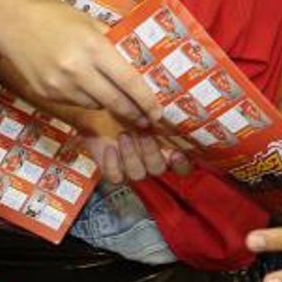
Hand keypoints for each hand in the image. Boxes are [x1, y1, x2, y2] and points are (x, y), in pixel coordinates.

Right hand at [0, 0, 160, 126]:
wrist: (12, 24)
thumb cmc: (56, 17)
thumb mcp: (90, 21)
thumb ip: (114, 40)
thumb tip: (140, 58)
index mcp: (94, 47)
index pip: (128, 81)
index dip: (145, 100)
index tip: (158, 111)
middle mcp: (78, 70)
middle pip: (115, 101)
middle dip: (134, 113)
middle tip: (146, 119)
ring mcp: (60, 85)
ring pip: (96, 105)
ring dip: (110, 105)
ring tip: (117, 99)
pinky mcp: (46, 94)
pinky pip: (76, 103)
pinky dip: (88, 99)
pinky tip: (87, 87)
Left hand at [76, 110, 190, 183]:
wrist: (98, 113)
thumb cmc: (125, 105)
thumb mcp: (141, 104)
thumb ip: (155, 110)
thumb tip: (163, 109)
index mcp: (165, 147)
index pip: (182, 165)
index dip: (182, 163)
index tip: (175, 153)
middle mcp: (151, 160)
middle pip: (158, 169)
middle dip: (151, 153)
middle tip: (144, 135)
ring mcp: (133, 167)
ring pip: (138, 174)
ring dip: (131, 155)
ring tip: (123, 135)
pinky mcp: (114, 172)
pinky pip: (117, 177)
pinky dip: (113, 164)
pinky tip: (109, 148)